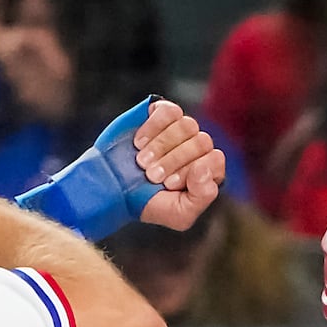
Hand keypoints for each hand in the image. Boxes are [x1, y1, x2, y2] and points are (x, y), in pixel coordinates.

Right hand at [132, 99, 224, 231]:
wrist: (112, 189)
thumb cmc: (148, 203)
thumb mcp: (179, 215)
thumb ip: (202, 196)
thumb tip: (203, 165)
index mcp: (208, 171)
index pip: (215, 160)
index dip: (192, 171)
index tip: (168, 184)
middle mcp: (198, 147)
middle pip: (202, 141)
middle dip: (173, 160)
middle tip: (151, 175)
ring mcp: (181, 129)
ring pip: (188, 125)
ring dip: (162, 145)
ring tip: (142, 161)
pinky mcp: (162, 114)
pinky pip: (170, 111)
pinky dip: (153, 127)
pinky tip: (139, 143)